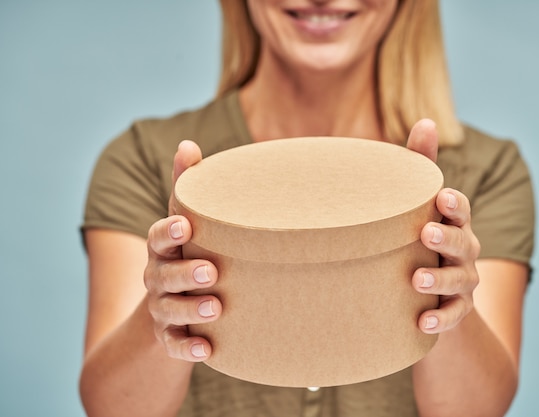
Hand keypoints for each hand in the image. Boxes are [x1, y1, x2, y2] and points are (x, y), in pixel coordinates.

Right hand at [144, 141, 222, 360]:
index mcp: (163, 248)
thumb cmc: (187, 253)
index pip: (159, 236)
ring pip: (169, 309)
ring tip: (214, 309)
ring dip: (189, 309)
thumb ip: (187, 187)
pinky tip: (206, 350)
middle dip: (184, 273)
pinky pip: (174, 345)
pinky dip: (187, 348)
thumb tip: (189, 143)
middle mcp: (158, 277)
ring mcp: (162, 308)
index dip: (168, 232)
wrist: (168, 304)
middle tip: (211, 272)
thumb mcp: (187, 223)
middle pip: (163, 275)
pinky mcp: (169, 336)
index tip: (185, 226)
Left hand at [406, 120, 480, 332]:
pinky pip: (453, 317)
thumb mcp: (420, 204)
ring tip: (417, 281)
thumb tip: (426, 119)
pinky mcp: (457, 310)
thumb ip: (421, 165)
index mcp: (453, 222)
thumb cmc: (421, 235)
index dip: (454, 205)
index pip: (459, 210)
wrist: (433, 289)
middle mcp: (464, 250)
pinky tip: (421, 324)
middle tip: (426, 235)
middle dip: (447, 239)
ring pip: (459, 280)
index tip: (442, 198)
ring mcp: (464, 281)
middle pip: (463, 243)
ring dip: (440, 280)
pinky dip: (440, 320)